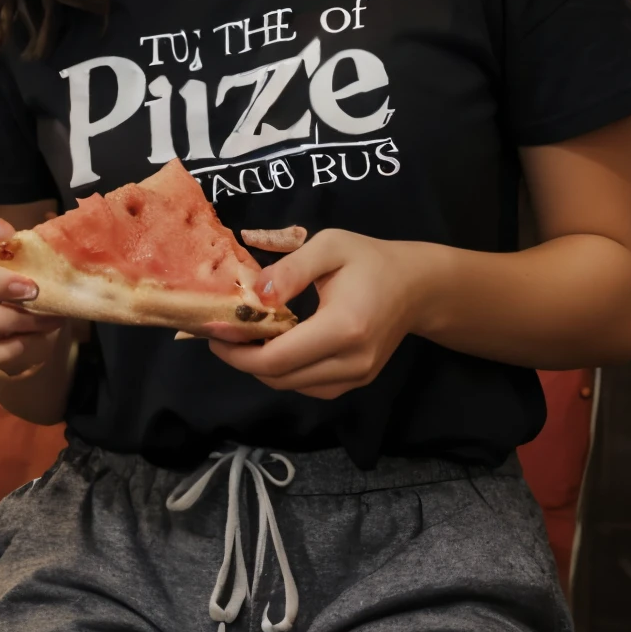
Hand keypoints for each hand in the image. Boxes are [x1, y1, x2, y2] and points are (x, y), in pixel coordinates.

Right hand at [0, 218, 67, 382]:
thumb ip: (33, 250)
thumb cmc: (37, 295)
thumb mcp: (42, 272)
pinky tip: (37, 340)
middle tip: (34, 290)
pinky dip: (14, 346)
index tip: (7, 234)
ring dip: (11, 318)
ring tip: (47, 319)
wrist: (38, 338)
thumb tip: (25, 234)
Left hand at [206, 229, 437, 400]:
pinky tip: (276, 346)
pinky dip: (286, 371)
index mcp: (344, 327)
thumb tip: (255, 295)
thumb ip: (290, 269)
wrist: (416, 286)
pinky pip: (310, 386)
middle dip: (244, 360)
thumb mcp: (329, 245)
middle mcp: (352, 361)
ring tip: (245, 338)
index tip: (214, 332)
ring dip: (263, 368)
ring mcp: (357, 376)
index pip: (278, 358)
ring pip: (293, 386)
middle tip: (223, 333)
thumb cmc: (370, 260)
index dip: (238, 352)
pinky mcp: (357, 381)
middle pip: (280, 378)